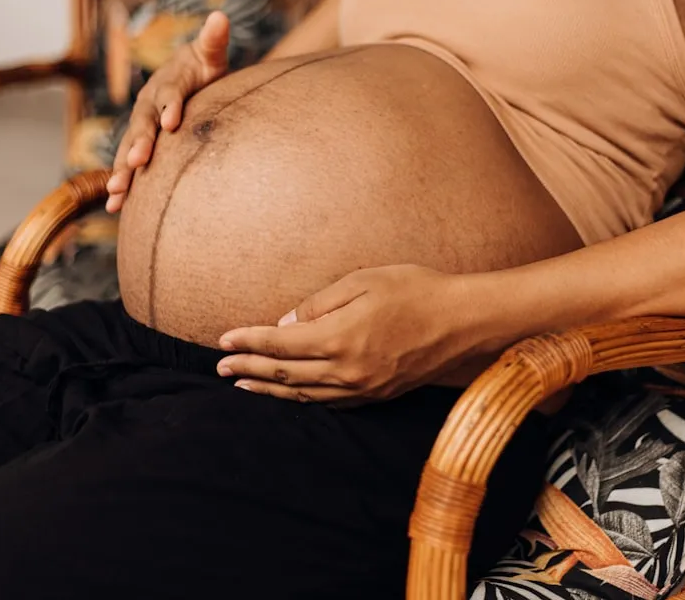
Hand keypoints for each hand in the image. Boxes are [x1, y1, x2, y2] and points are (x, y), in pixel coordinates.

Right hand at [105, 11, 230, 212]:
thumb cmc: (203, 67)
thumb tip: (221, 16)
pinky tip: (114, 207)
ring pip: (129, 148)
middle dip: (139, 142)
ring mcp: (143, 126)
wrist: (187, 78)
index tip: (172, 121)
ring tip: (117, 192)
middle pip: (143, 124)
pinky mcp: (142, 144)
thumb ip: (214, 39)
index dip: (170, 105)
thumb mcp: (211, 54)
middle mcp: (148, 104)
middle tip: (138, 161)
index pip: (170, 94)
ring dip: (123, 169)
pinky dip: (123, 184)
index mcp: (168, 83)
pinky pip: (130, 165)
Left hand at [216, 265, 477, 403]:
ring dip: (270, 389)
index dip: (248, 341)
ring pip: (304, 395)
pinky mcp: (377, 395)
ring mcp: (363, 388)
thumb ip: (320, 303)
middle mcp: (346, 370)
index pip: (280, 343)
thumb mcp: (363, 281)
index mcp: (340, 338)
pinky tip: (290, 394)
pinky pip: (330, 403)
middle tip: (220, 367)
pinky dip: (302, 399)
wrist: (463, 321)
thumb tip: (285, 322)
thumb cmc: (416, 290)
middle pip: (285, 374)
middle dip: (249, 368)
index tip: (223, 340)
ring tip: (244, 383)